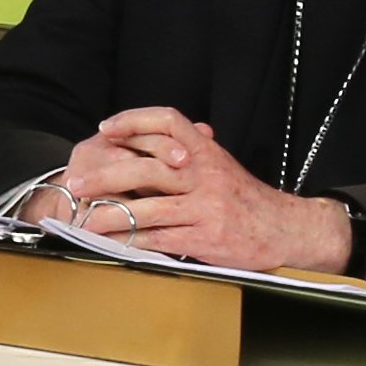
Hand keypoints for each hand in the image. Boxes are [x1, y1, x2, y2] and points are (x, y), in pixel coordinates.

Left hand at [46, 108, 357, 276]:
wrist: (287, 229)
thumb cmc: (247, 199)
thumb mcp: (223, 166)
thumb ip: (197, 151)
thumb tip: (178, 131)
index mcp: (207, 152)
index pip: (169, 122)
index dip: (135, 121)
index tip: (106, 128)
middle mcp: (205, 174)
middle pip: (148, 169)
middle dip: (106, 176)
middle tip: (78, 184)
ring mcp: (205, 207)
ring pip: (148, 209)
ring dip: (110, 216)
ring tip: (84, 220)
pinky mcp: (206, 237)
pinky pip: (161, 239)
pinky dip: (133, 242)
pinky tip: (113, 244)